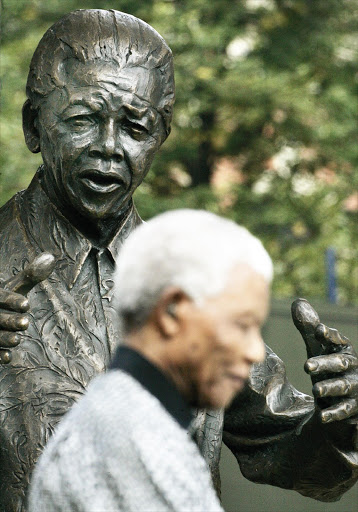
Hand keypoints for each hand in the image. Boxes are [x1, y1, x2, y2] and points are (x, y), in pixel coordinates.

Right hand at [0, 253, 54, 363]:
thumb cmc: (4, 299)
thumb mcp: (16, 286)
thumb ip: (33, 274)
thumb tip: (51, 257)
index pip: (2, 296)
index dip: (12, 300)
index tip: (26, 304)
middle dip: (10, 320)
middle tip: (25, 323)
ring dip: (4, 338)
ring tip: (17, 340)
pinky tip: (8, 357)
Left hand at [292, 298, 357, 423]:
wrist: (339, 400)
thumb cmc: (328, 368)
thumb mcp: (317, 348)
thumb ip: (308, 329)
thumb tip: (298, 303)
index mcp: (343, 351)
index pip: (339, 340)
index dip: (330, 335)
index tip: (319, 329)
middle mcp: (352, 368)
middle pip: (340, 363)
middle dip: (324, 363)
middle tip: (306, 366)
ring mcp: (354, 388)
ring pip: (343, 386)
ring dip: (330, 387)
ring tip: (316, 390)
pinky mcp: (353, 408)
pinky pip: (345, 410)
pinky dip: (334, 413)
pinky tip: (323, 415)